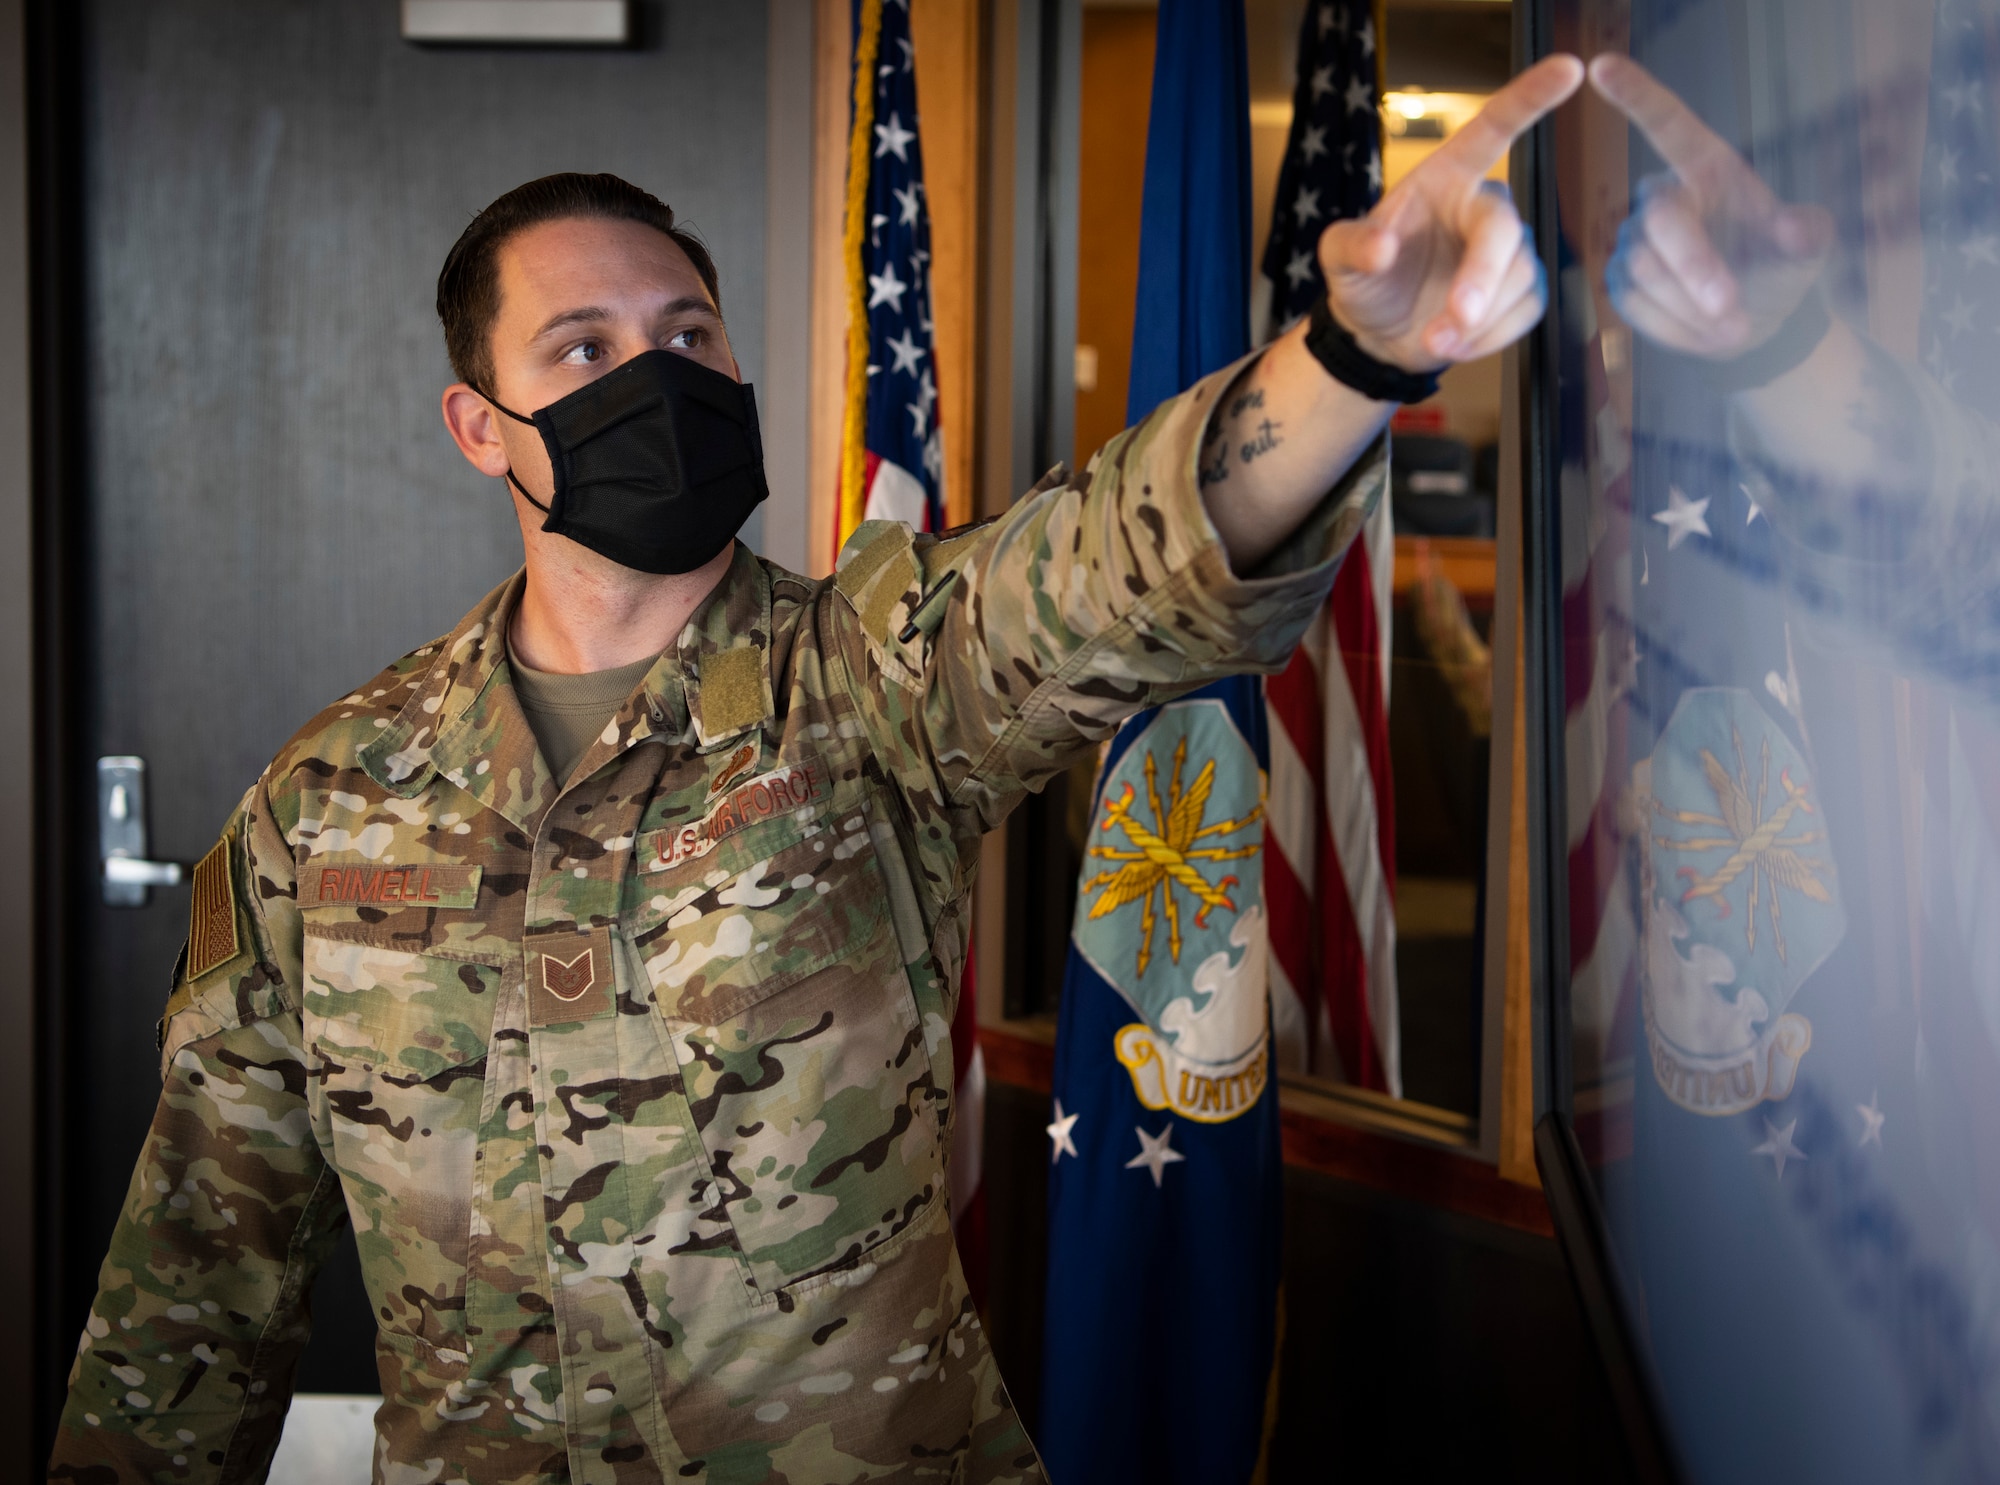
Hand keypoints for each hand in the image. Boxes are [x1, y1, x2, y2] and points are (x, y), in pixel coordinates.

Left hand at [1317, 54, 1584, 370]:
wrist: (1378, 334)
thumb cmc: (1362, 281)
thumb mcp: (1337, 260)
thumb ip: (1351, 246)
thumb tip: (1382, 247)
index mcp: (1447, 179)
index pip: (1493, 130)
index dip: (1530, 98)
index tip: (1570, 68)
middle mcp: (1484, 208)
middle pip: (1505, 232)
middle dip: (1481, 280)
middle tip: (1452, 321)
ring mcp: (1510, 251)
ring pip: (1517, 280)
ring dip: (1475, 322)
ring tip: (1432, 340)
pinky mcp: (1523, 293)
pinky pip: (1525, 314)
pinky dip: (1488, 339)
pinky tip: (1454, 345)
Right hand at [1589, 53, 1832, 357]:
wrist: (1754, 323)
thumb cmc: (1781, 269)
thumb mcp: (1809, 247)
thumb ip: (1807, 233)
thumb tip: (1795, 228)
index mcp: (1707, 169)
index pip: (1667, 123)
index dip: (1636, 95)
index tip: (1600, 66)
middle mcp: (1663, 198)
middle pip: (1661, 222)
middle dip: (1696, 269)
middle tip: (1731, 310)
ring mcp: (1634, 241)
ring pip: (1646, 268)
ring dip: (1692, 304)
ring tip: (1730, 321)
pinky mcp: (1619, 283)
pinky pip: (1635, 302)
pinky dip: (1673, 323)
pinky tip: (1699, 325)